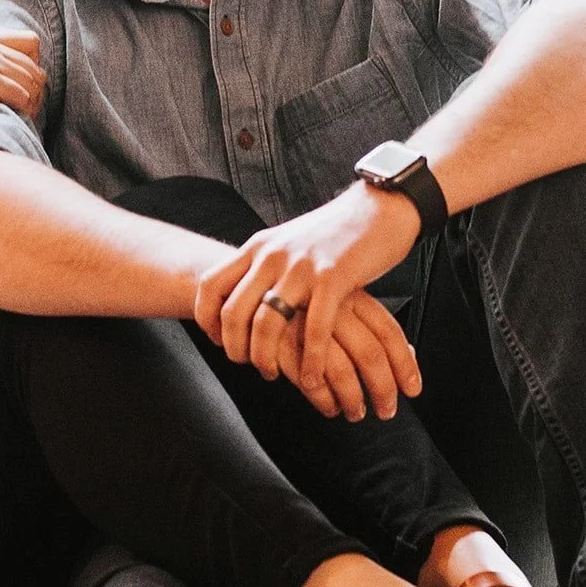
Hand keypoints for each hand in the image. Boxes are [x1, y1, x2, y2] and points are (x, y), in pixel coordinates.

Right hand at [0, 29, 45, 125]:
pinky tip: (16, 117)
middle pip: (35, 64)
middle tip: (30, 108)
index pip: (30, 41)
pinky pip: (23, 93)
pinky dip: (24, 108)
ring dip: (33, 101)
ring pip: (33, 80)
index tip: (25, 85)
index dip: (33, 64)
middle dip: (37, 88)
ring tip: (25, 116)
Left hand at [194, 183, 422, 403]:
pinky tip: (313, 378)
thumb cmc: (335, 233)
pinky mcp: (333, 277)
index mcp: (257, 247)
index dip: (206, 319)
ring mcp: (301, 266)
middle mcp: (272, 255)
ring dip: (266, 359)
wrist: (379, 208)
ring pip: (266, 324)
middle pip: (233, 312)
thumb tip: (245, 300)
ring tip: (275, 374)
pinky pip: (314, 328)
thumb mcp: (287, 244)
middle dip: (235, 348)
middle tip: (248, 364)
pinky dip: (311, 360)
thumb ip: (265, 267)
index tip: (219, 340)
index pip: (210, 285)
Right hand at [271, 301, 416, 419]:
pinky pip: (307, 378)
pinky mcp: (278, 339)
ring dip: (352, 399)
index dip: (404, 364)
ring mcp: (304, 322)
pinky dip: (322, 399)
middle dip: (382, 389)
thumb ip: (370, 326)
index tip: (412, 389)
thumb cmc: (299, 299)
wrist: (242, 280)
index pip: (388, 331)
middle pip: (369, 353)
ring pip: (340, 369)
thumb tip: (410, 354)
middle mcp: (330, 305)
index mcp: (350, 294)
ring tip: (355, 414)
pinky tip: (328, 407)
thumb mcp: (340, 303)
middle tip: (386, 411)